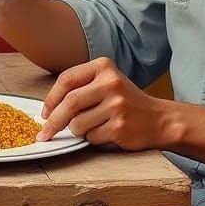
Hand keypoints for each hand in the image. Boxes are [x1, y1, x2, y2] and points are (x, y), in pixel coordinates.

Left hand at [36, 57, 170, 148]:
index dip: (51, 98)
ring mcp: (117, 105)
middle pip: (69, 102)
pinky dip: (92, 139)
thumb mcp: (107, 83)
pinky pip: (91, 137)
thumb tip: (49, 109)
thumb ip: (82, 88)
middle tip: (45, 133)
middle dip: (53, 121)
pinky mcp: (119, 126)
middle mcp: (111, 82)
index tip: (45, 112)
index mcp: (104, 67)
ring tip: (93, 126)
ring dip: (78, 131)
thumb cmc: (128, 103)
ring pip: (78, 123)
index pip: (67, 79)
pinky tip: (107, 132)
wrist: (159, 119)